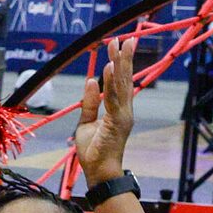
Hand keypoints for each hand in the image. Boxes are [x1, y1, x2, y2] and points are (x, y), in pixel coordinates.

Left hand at [74, 39, 136, 183]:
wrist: (100, 173)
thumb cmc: (94, 153)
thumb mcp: (86, 123)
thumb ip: (90, 103)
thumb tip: (90, 81)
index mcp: (118, 111)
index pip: (120, 83)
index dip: (121, 64)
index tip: (120, 46)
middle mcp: (124, 111)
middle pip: (125, 79)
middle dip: (124, 58)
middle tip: (125, 38)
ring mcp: (123, 116)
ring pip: (122, 84)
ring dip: (120, 63)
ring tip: (119, 45)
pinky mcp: (118, 122)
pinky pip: (114, 98)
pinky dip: (113, 81)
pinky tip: (111, 67)